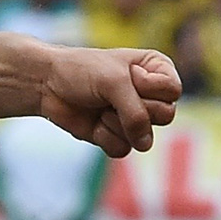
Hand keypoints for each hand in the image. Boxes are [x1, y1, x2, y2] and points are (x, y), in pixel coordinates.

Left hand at [37, 47, 180, 158]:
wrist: (47, 84)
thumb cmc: (82, 71)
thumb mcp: (113, 82)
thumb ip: (136, 113)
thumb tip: (144, 145)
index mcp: (156, 70)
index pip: (173, 90)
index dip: (149, 87)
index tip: (127, 75)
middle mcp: (150, 95)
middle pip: (166, 115)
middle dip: (134, 108)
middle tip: (111, 94)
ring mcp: (135, 117)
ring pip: (145, 137)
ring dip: (117, 123)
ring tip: (100, 106)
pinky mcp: (119, 136)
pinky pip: (124, 148)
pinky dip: (105, 136)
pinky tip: (94, 122)